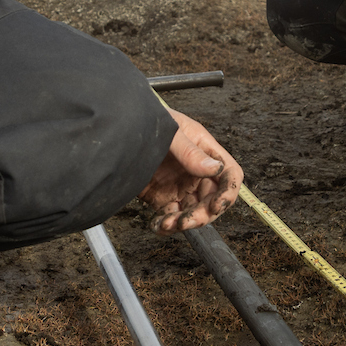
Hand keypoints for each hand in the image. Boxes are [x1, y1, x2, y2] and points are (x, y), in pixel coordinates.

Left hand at [140, 110, 241, 231]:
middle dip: (202, 215)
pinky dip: (166, 226)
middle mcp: (196, 171)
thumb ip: (190, 152)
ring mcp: (179, 186)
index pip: (228, 174)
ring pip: (192, 213)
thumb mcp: (171, 132)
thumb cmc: (147, 119)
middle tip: (185, 222)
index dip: (228, 192)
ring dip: (183, 223)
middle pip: (211, 200)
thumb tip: (214, 168)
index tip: (216, 206)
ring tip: (166, 224)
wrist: (117, 129)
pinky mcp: (161, 197)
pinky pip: (170, 216)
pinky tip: (157, 225)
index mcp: (204, 151)